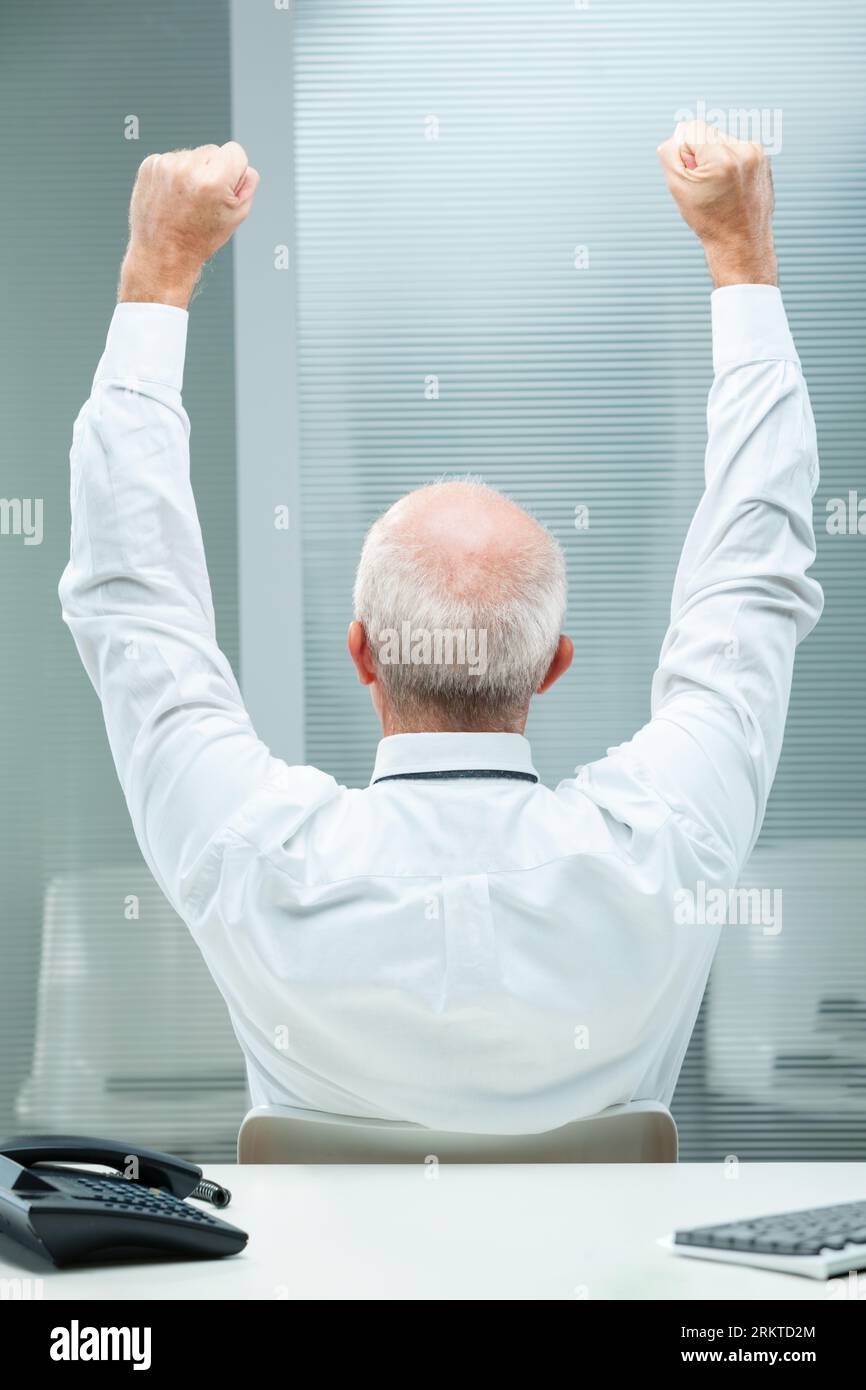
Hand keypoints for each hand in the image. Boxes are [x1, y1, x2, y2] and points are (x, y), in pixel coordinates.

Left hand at [118, 141, 259, 306]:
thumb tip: (244, 165)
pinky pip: (172, 160)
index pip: (236, 151)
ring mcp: (166, 165)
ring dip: (193, 172)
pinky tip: (172, 197)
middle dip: (213, 170)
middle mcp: (189, 168)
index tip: (225, 191)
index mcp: (214, 180)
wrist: (163, 254)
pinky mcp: (149, 165)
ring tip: (186, 201)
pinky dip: (174, 175)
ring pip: (192, 155)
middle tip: (204, 201)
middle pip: (214, 150)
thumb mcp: (237, 216)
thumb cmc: (200, 238)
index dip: (235, 172)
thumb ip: (248, 184)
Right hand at [657, 120, 775, 287]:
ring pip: (721, 140)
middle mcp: (743, 150)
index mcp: (722, 157)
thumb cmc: (709, 219)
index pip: (691, 129)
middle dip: (699, 155)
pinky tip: (731, 186)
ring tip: (719, 187)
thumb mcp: (678, 188)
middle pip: (707, 133)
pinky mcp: (763, 158)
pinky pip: (736, 149)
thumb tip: (677, 135)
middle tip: (705, 185)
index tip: (691, 174)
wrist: (741, 242)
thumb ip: (669, 154)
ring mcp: (757, 153)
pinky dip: (728, 163)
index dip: (683, 152)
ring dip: (714, 158)